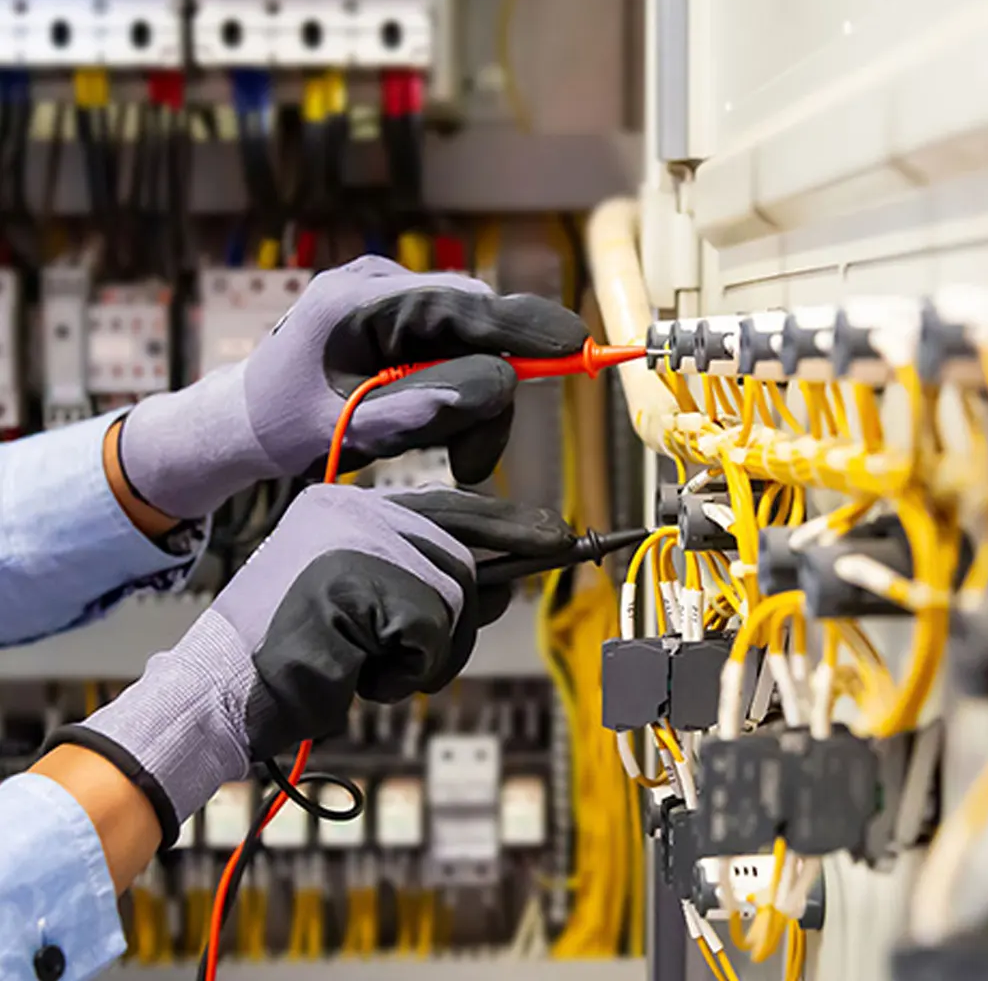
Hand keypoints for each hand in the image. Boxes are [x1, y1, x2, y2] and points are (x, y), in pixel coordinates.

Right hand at [44, 483, 573, 844]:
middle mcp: (354, 509)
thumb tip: (506, 585)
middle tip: (417, 656)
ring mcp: (356, 541)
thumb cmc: (297, 657)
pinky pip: (430, 631)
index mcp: (348, 506)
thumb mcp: (366, 606)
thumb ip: (427, 582)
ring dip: (426, 655)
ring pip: (455, 598)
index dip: (511, 525)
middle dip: (461, 622)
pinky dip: (407, 669)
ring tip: (367, 664)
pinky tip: (357, 672)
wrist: (221, 691)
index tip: (558, 537)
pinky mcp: (359, 580)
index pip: (451, 506)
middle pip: (465, 560)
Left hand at [118, 256, 588, 518]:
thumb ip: (419, 406)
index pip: (460, 304)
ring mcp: (391, 298)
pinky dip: (460, 394)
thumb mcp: (348, 427)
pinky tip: (438, 428)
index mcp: (359, 301)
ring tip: (459, 464)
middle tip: (473, 464)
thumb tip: (497, 386)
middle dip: (489, 394)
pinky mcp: (401, 319)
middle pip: (476, 327)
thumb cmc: (282, 425)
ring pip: (472, 343)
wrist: (242, 419)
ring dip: (477, 405)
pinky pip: (454, 349)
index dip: (522, 326)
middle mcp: (381, 285)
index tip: (575, 345)